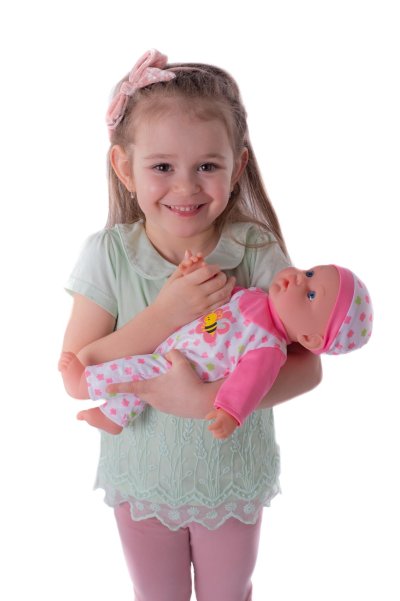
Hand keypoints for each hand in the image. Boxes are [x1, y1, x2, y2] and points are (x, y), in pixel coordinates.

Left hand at [106, 350, 222, 418]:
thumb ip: (173, 354)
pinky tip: (174, 392)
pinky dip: (163, 397)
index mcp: (152, 387)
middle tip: (137, 382)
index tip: (107, 388)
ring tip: (163, 384)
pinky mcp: (171, 412)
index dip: (118, 387)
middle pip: (141, 392)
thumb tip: (168, 354)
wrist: (201, 402)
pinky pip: (161, 403)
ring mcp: (162, 407)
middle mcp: (154, 398)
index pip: (131, 386)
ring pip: (151, 398)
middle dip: (138, 388)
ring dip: (152, 392)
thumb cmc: (189, 382)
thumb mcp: (181, 363)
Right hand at [154, 262, 235, 329]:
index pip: (208, 271)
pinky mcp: (205, 312)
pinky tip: (227, 291)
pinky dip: (227, 295)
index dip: (215, 267)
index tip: (215, 267)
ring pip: (224, 292)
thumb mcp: (173, 279)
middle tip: (221, 274)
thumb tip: (190, 252)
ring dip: (229, 284)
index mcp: (188, 283)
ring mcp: (203, 304)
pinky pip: (221, 303)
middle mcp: (197, 293)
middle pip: (219, 281)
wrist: (164, 317)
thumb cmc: (167, 296)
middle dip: (222, 275)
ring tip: (231, 280)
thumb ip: (184, 265)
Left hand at [206, 409, 238, 438]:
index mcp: (221, 420)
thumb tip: (205, 418)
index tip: (208, 427)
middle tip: (212, 429)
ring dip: (216, 434)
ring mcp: (228, 430)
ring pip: (221, 435)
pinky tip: (218, 435)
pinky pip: (225, 437)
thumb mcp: (217, 412)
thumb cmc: (224, 413)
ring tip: (214, 432)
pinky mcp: (230, 432)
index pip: (216, 425)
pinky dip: (220, 437)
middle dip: (214, 430)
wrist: (234, 415)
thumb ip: (211, 415)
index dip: (211, 427)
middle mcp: (225, 426)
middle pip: (218, 431)